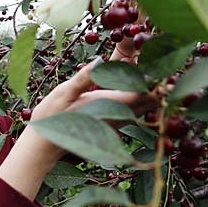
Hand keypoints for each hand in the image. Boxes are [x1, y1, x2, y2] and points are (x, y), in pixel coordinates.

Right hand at [30, 55, 152, 135]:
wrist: (45, 146)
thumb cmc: (51, 118)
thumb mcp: (63, 93)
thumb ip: (84, 78)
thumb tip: (100, 60)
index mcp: (111, 104)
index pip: (144, 93)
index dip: (157, 80)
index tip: (162, 65)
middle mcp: (120, 116)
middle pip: (150, 101)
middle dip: (158, 85)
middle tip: (161, 64)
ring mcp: (119, 123)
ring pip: (146, 108)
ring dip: (151, 92)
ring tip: (155, 72)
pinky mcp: (116, 125)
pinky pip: (137, 112)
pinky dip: (142, 99)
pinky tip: (140, 85)